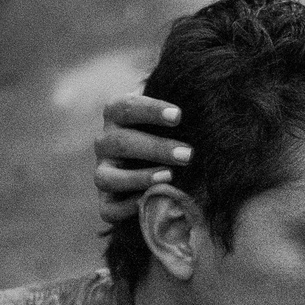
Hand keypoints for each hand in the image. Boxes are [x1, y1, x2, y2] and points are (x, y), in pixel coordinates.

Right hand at [94, 94, 190, 224]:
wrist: (161, 165)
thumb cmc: (172, 131)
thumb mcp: (171, 115)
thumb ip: (179, 105)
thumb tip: (202, 96)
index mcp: (116, 115)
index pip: (126, 107)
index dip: (150, 111)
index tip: (178, 116)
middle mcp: (104, 143)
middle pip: (121, 142)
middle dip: (156, 148)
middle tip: (187, 154)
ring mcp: (102, 173)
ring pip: (107, 177)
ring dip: (139, 178)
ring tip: (170, 177)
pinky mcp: (107, 202)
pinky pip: (109, 209)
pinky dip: (128, 208)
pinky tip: (152, 201)